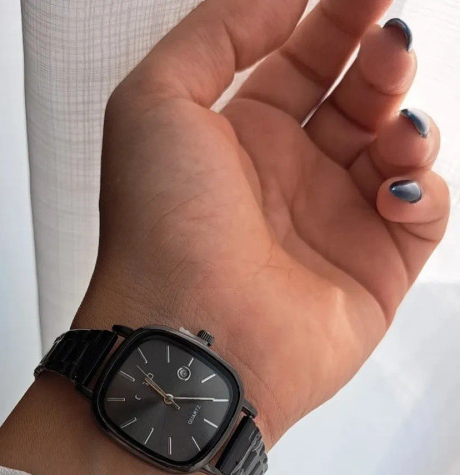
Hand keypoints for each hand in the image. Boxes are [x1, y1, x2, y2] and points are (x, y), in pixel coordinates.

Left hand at [76, 0, 449, 448]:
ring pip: (397, 150)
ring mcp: (334, 226)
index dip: (338, 16)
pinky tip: (392, 190)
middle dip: (381, 59)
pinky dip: (423, 189)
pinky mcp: (373, 274)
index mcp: (240, 139)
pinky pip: (423, 213)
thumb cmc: (160, 226)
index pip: (302, 61)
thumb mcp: (155, 101)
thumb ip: (219, 32)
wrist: (189, 338)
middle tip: (388, 41)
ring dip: (407, 120)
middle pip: (357, 98)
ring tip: (391, 125)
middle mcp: (289, 180)